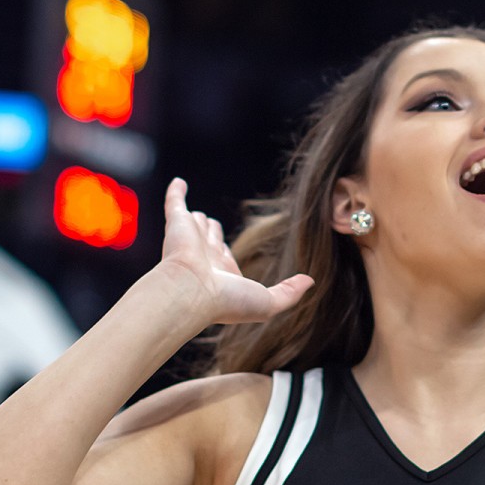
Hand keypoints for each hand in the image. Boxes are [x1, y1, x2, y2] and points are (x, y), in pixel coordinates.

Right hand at [156, 177, 312, 325]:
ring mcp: (189, 240)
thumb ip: (289, 292)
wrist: (191, 293)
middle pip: (210, 238)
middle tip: (212, 226)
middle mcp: (204, 257)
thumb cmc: (227, 301)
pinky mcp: (176, 224)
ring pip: (194, 222)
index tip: (227, 253)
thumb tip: (310, 281)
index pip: (225, 258)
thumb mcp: (268, 302)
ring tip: (195, 212)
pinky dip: (176, 192)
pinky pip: (174, 203)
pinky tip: (179, 182)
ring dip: (195, 217)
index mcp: (223, 274)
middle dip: (211, 232)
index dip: (226, 254)